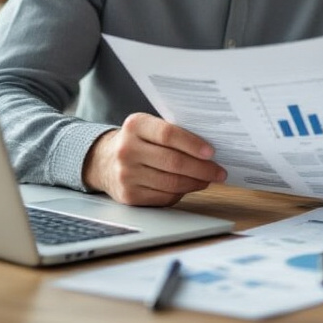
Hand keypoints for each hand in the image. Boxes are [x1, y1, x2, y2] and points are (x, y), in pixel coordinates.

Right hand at [82, 113, 225, 205]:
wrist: (103, 161)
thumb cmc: (137, 141)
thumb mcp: (148, 127)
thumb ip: (172, 131)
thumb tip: (209, 147)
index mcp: (135, 125)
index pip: (169, 134)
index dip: (193, 144)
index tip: (211, 152)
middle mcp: (127, 150)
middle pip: (173, 162)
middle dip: (202, 168)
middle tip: (219, 171)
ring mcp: (126, 175)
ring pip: (171, 183)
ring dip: (195, 182)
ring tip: (208, 179)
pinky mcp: (129, 196)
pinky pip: (164, 197)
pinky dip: (182, 193)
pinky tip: (190, 186)